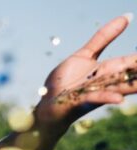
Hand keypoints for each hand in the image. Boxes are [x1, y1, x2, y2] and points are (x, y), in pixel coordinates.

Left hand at [35, 13, 135, 137]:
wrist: (49, 104)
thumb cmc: (66, 80)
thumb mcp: (84, 55)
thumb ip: (103, 38)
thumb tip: (127, 17)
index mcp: (109, 69)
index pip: (132, 62)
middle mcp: (107, 82)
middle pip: (130, 75)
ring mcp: (96, 92)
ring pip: (119, 88)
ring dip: (134, 86)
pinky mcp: (82, 101)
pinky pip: (96, 99)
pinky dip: (107, 98)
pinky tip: (119, 99)